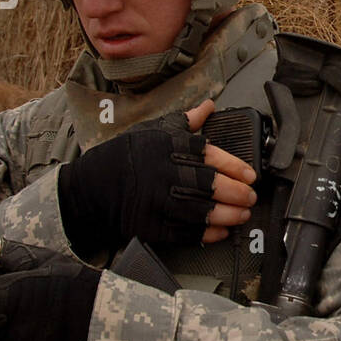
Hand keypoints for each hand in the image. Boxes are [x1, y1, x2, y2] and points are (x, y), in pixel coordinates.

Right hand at [57, 100, 256, 256]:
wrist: (90, 188)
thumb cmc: (124, 156)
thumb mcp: (152, 131)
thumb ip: (184, 121)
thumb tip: (208, 106)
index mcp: (168, 147)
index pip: (210, 155)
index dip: (235, 167)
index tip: (251, 175)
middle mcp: (165, 173)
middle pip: (211, 185)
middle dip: (237, 193)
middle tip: (251, 197)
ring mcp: (158, 201)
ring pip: (203, 210)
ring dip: (228, 215)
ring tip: (243, 215)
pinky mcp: (152, 225)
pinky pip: (186, 232)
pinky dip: (207, 234)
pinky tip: (221, 232)